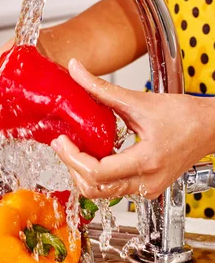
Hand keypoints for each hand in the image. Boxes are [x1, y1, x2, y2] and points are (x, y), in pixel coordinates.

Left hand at [51, 59, 214, 199]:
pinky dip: (98, 176)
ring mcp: (147, 189)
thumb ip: (102, 88)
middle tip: (62, 146)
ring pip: (102, 193)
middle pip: (95, 188)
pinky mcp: (147, 189)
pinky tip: (93, 156)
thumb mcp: (140, 100)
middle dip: (73, 167)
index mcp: (147, 160)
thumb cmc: (186, 115)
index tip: (62, 142)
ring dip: (83, 174)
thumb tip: (75, 69)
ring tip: (75, 150)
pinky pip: (113, 190)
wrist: (211, 128)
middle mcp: (147, 182)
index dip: (73, 159)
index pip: (97, 172)